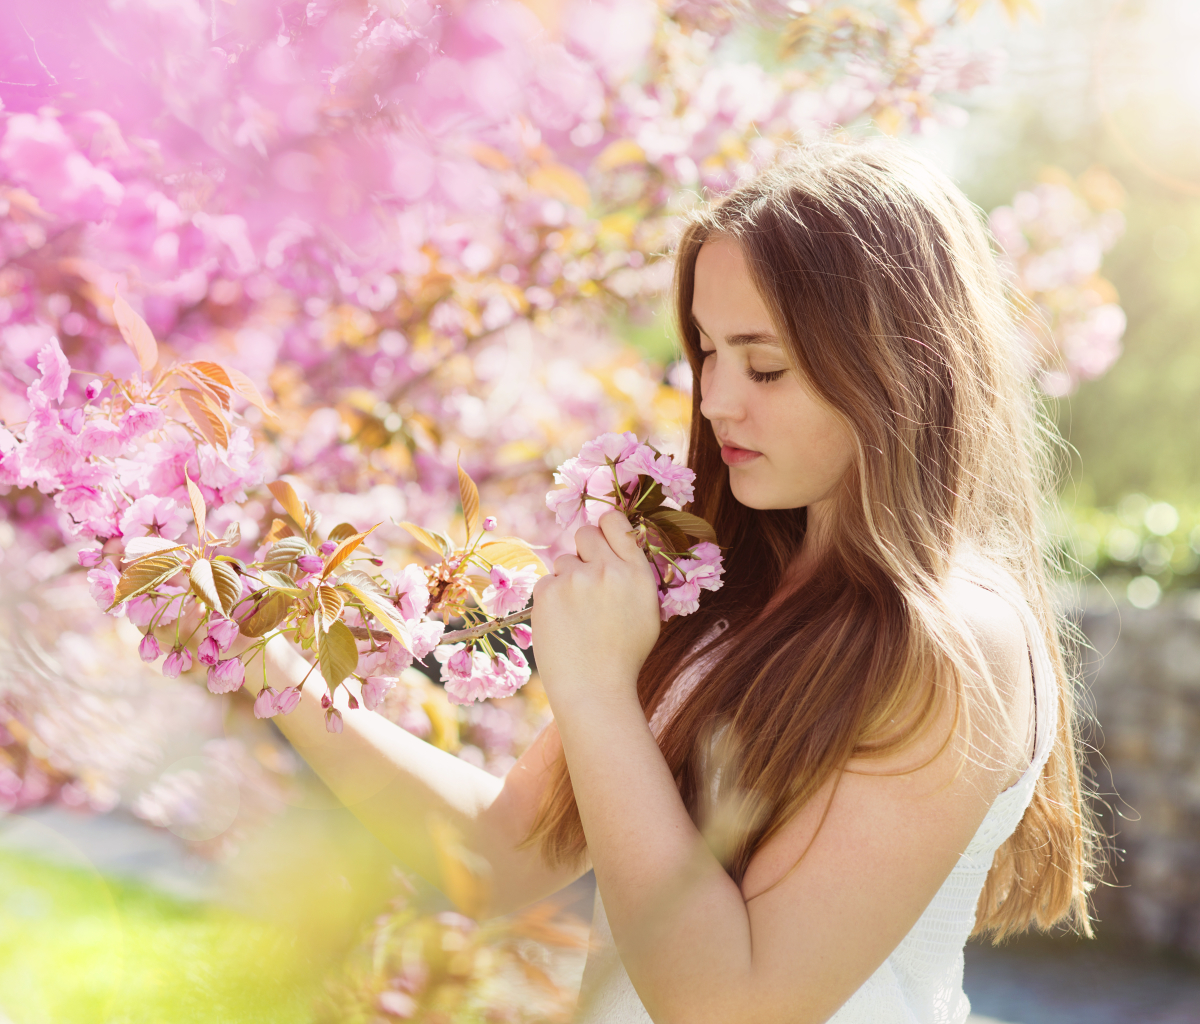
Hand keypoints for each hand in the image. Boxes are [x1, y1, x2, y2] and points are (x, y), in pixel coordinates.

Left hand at [531, 510, 660, 709]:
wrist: (595, 689)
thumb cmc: (623, 656)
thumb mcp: (646, 612)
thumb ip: (634, 575)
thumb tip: (618, 547)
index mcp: (638, 573)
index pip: (616, 521)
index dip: (606, 527)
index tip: (601, 539)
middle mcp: (608, 569)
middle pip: (586, 533)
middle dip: (585, 550)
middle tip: (586, 579)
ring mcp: (576, 579)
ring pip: (565, 561)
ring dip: (568, 580)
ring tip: (578, 615)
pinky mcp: (548, 591)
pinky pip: (547, 581)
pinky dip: (552, 599)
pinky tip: (563, 623)